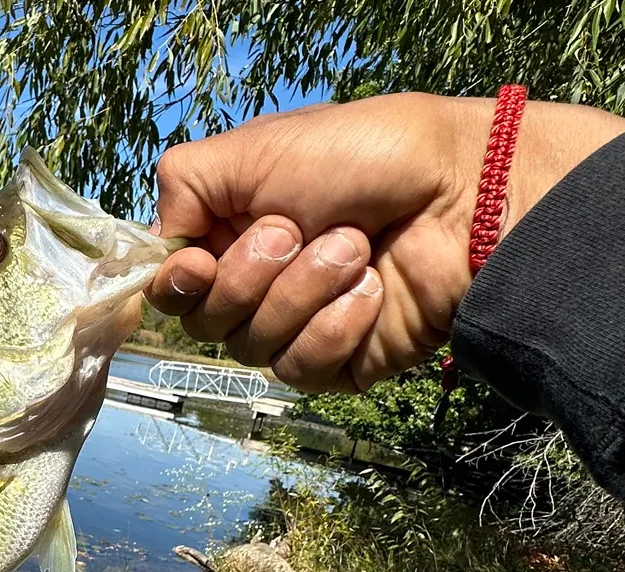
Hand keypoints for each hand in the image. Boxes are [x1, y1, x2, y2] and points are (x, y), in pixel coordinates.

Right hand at [148, 94, 624, 391]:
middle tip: (302, 229)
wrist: (464, 196)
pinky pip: (301, 369)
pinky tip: (371, 293)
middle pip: (204, 324)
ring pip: (252, 348)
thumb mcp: (255, 149)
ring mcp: (294, 328)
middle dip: (251, 276)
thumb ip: (183, 188)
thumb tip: (160, 249)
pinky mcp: (335, 364)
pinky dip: (336, 327)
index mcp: (229, 235)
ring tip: (356, 248)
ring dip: (304, 292)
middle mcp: (255, 286)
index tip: (200, 262)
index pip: (169, 288)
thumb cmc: (368, 157)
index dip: (177, 284)